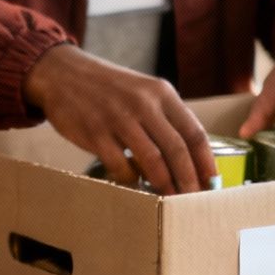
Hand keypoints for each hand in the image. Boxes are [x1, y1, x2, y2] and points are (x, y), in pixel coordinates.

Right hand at [24, 44, 215, 193]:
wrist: (62, 73)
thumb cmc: (107, 87)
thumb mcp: (142, 91)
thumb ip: (164, 119)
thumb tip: (189, 161)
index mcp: (161, 92)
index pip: (194, 133)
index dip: (206, 163)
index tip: (212, 184)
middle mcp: (143, 103)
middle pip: (177, 151)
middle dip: (189, 181)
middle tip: (194, 202)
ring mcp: (118, 118)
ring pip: (152, 162)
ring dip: (164, 185)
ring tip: (169, 200)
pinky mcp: (95, 132)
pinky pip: (121, 166)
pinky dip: (130, 180)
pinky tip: (133, 183)